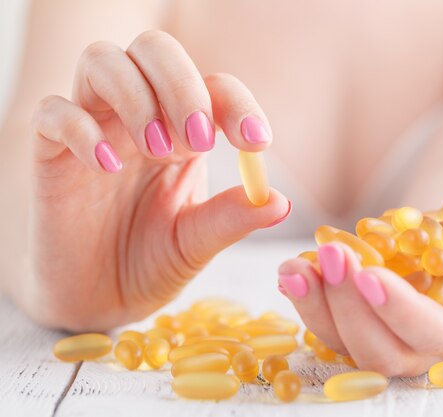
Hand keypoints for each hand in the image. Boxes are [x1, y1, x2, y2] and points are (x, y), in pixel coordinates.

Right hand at [29, 31, 289, 330]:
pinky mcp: (51, 152)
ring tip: (157, 150)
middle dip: (182, 86)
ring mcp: (94, 127)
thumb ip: (232, 217)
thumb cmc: (152, 261)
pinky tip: (106, 166)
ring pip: (104, 61)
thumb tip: (281, 201)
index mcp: (183, 132)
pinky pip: (54, 111)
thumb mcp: (198, 241)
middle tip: (199, 141)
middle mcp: (140, 117)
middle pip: (155, 50)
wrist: (100, 300)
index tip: (256, 141)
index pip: (213, 87)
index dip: (237, 104)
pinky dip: (80, 128)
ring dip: (136, 97)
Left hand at [278, 201, 442, 375]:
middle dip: (352, 307)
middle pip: (386, 352)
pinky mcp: (368, 318)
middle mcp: (434, 344)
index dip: (403, 312)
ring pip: (350, 344)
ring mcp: (396, 334)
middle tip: (333, 255)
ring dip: (318, 307)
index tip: (370, 274)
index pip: (441, 336)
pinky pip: (333, 321)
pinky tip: (294, 268)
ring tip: (296, 266)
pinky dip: (310, 297)